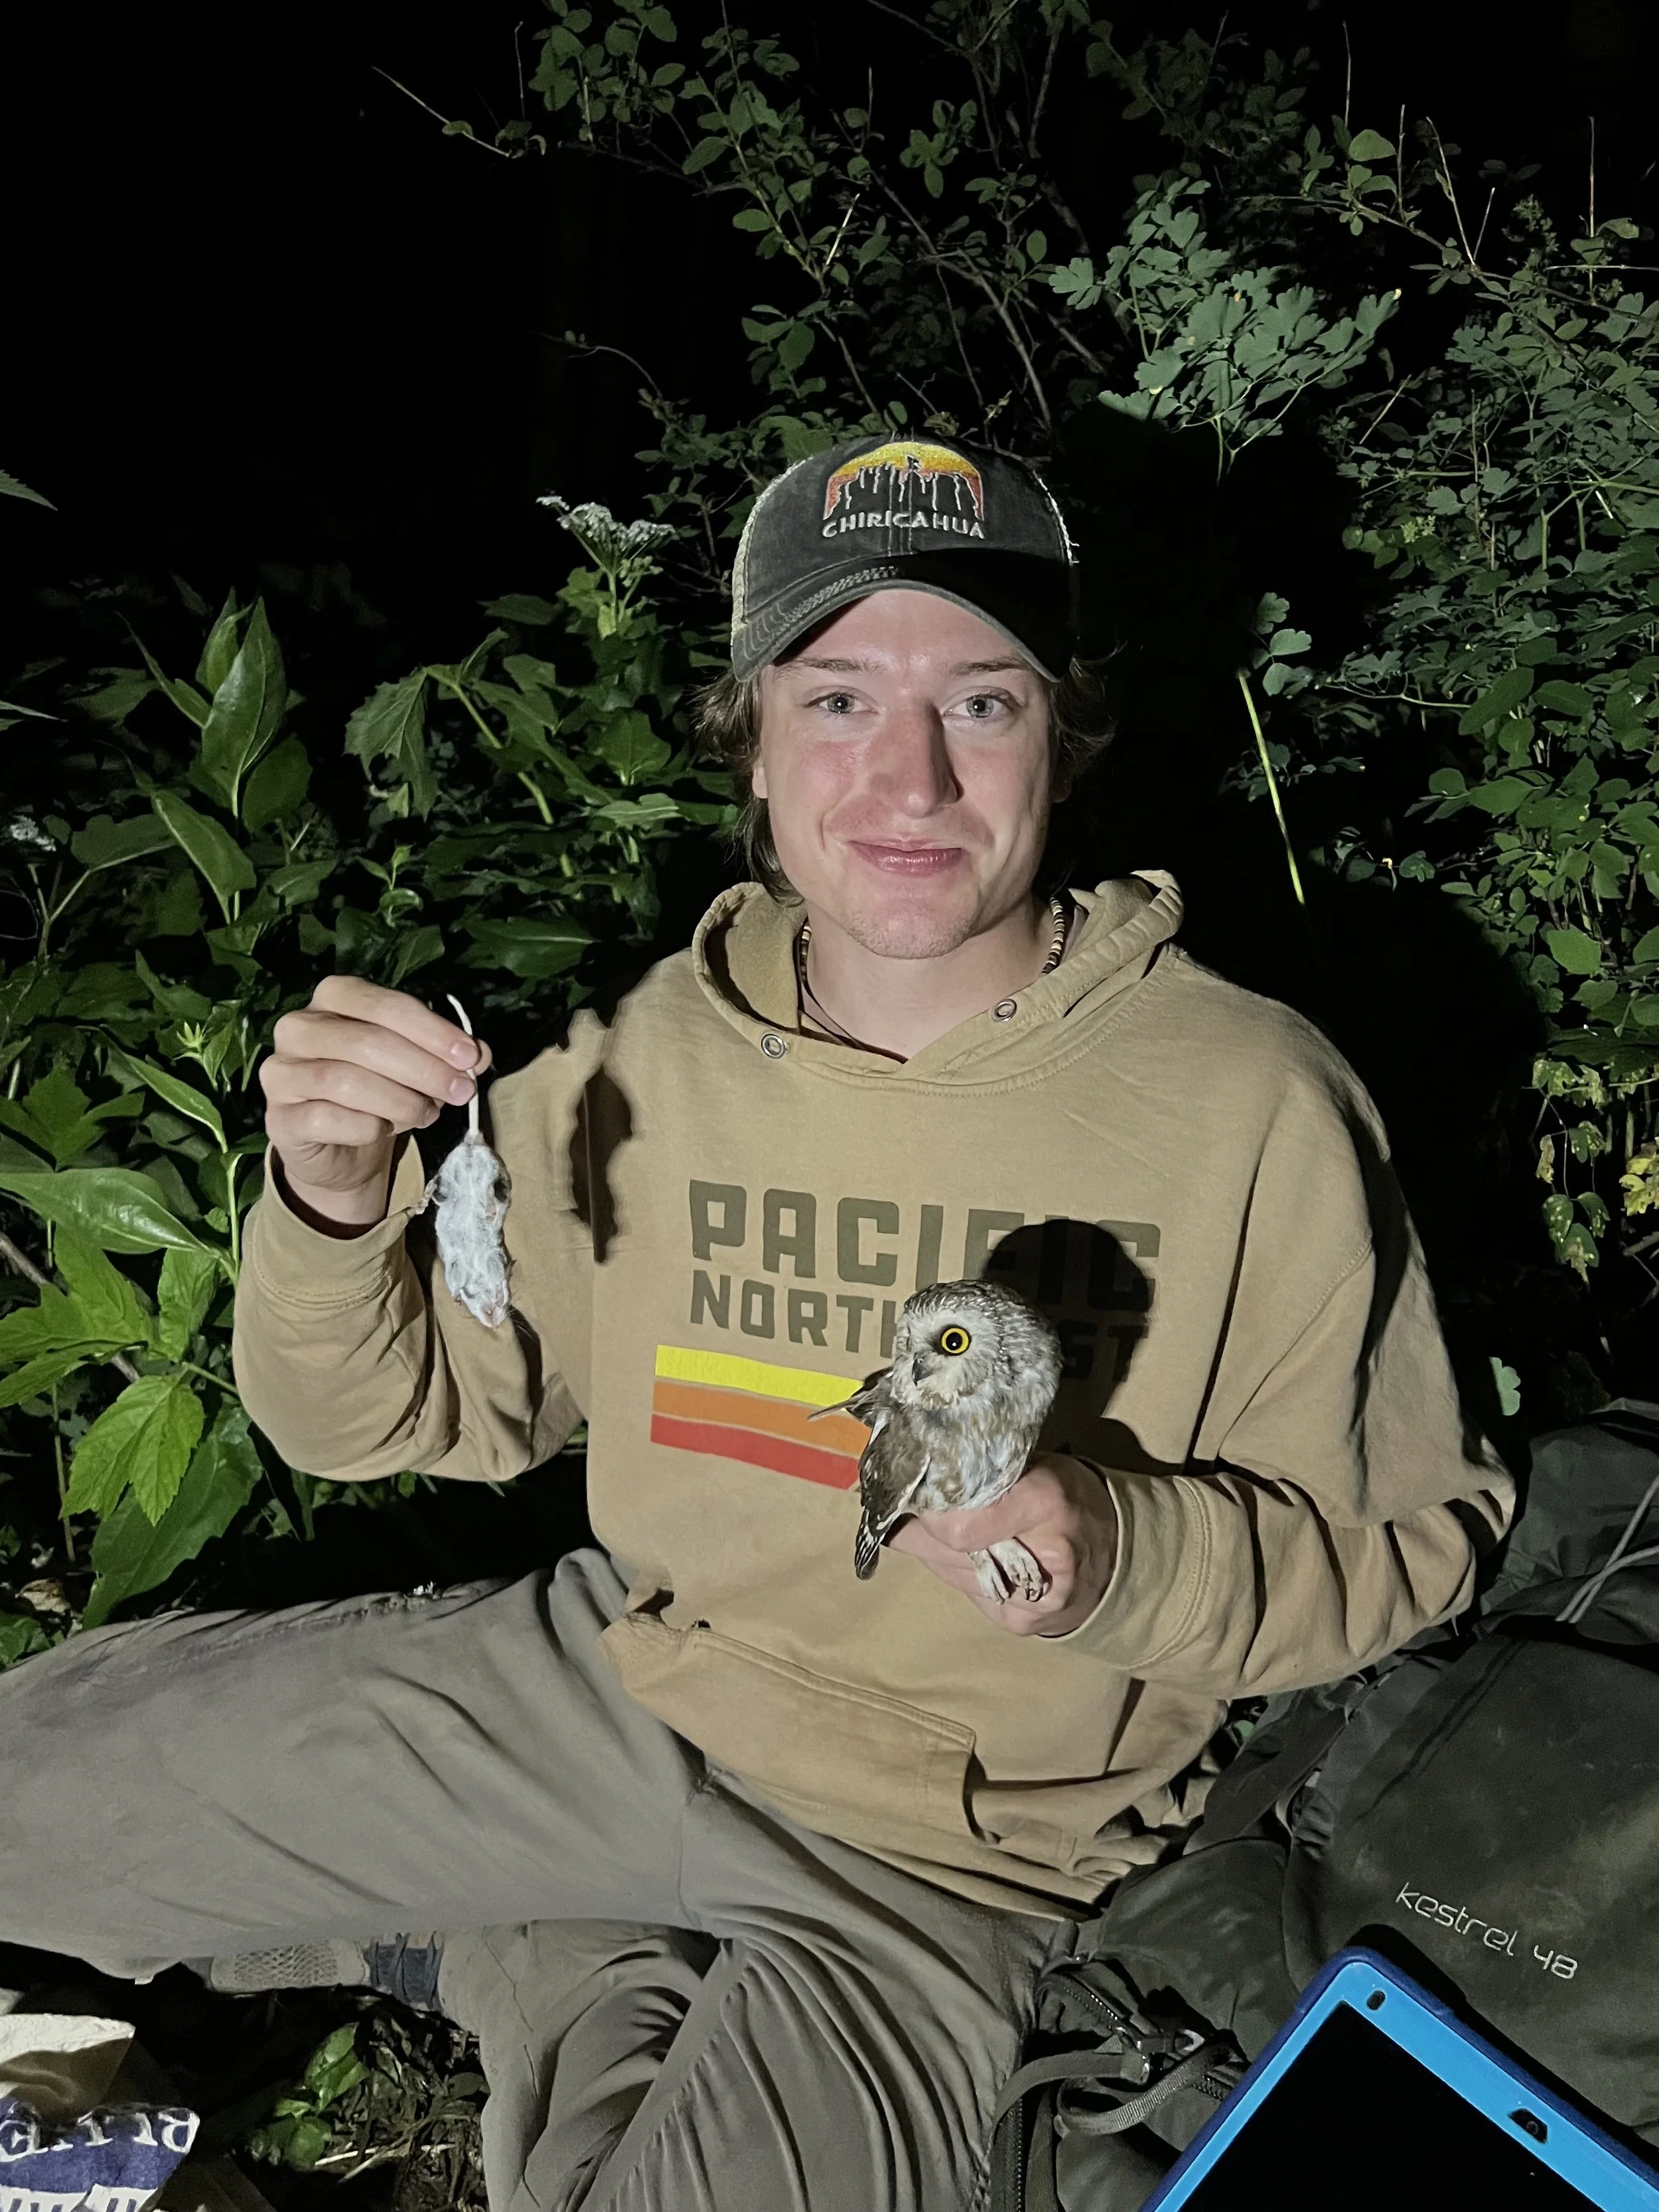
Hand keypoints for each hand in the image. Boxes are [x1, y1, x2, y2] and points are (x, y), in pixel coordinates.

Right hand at [260, 977, 492, 1229]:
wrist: (341, 1152)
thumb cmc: (381, 1094)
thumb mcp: (420, 1069)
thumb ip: (448, 1056)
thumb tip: (479, 1053)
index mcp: (334, 998)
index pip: (384, 1004)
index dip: (431, 1030)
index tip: (470, 1056)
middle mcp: (298, 1027)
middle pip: (365, 1041)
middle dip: (423, 1068)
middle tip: (461, 1091)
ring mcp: (281, 1072)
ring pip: (344, 1080)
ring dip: (399, 1100)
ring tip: (428, 1114)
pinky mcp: (279, 1118)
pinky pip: (325, 1118)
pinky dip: (367, 1126)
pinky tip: (384, 1130)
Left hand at [887, 1455, 1118, 1636]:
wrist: (1116, 1555)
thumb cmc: (1068, 1497)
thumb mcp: (1035, 1468)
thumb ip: (985, 1476)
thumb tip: (918, 1483)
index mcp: (1045, 1502)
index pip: (962, 1524)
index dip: (932, 1511)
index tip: (919, 1493)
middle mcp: (1044, 1556)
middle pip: (951, 1550)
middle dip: (923, 1528)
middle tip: (910, 1507)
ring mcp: (1035, 1599)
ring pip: (952, 1572)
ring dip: (934, 1549)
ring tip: (934, 1527)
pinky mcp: (1023, 1623)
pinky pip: (966, 1593)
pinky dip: (956, 1571)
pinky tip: (966, 1553)